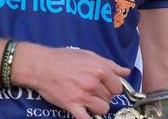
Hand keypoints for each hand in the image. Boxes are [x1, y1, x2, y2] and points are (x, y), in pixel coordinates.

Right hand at [12, 43, 129, 118]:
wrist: (41, 66)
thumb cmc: (64, 58)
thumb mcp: (89, 55)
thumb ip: (110, 64)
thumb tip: (127, 72)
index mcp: (99, 70)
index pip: (118, 86)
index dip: (113, 87)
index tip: (107, 86)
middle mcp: (93, 84)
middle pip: (110, 98)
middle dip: (104, 96)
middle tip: (94, 91)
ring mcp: (83, 96)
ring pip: (103, 109)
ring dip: (98, 107)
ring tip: (90, 101)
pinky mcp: (72, 106)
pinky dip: (89, 118)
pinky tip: (87, 113)